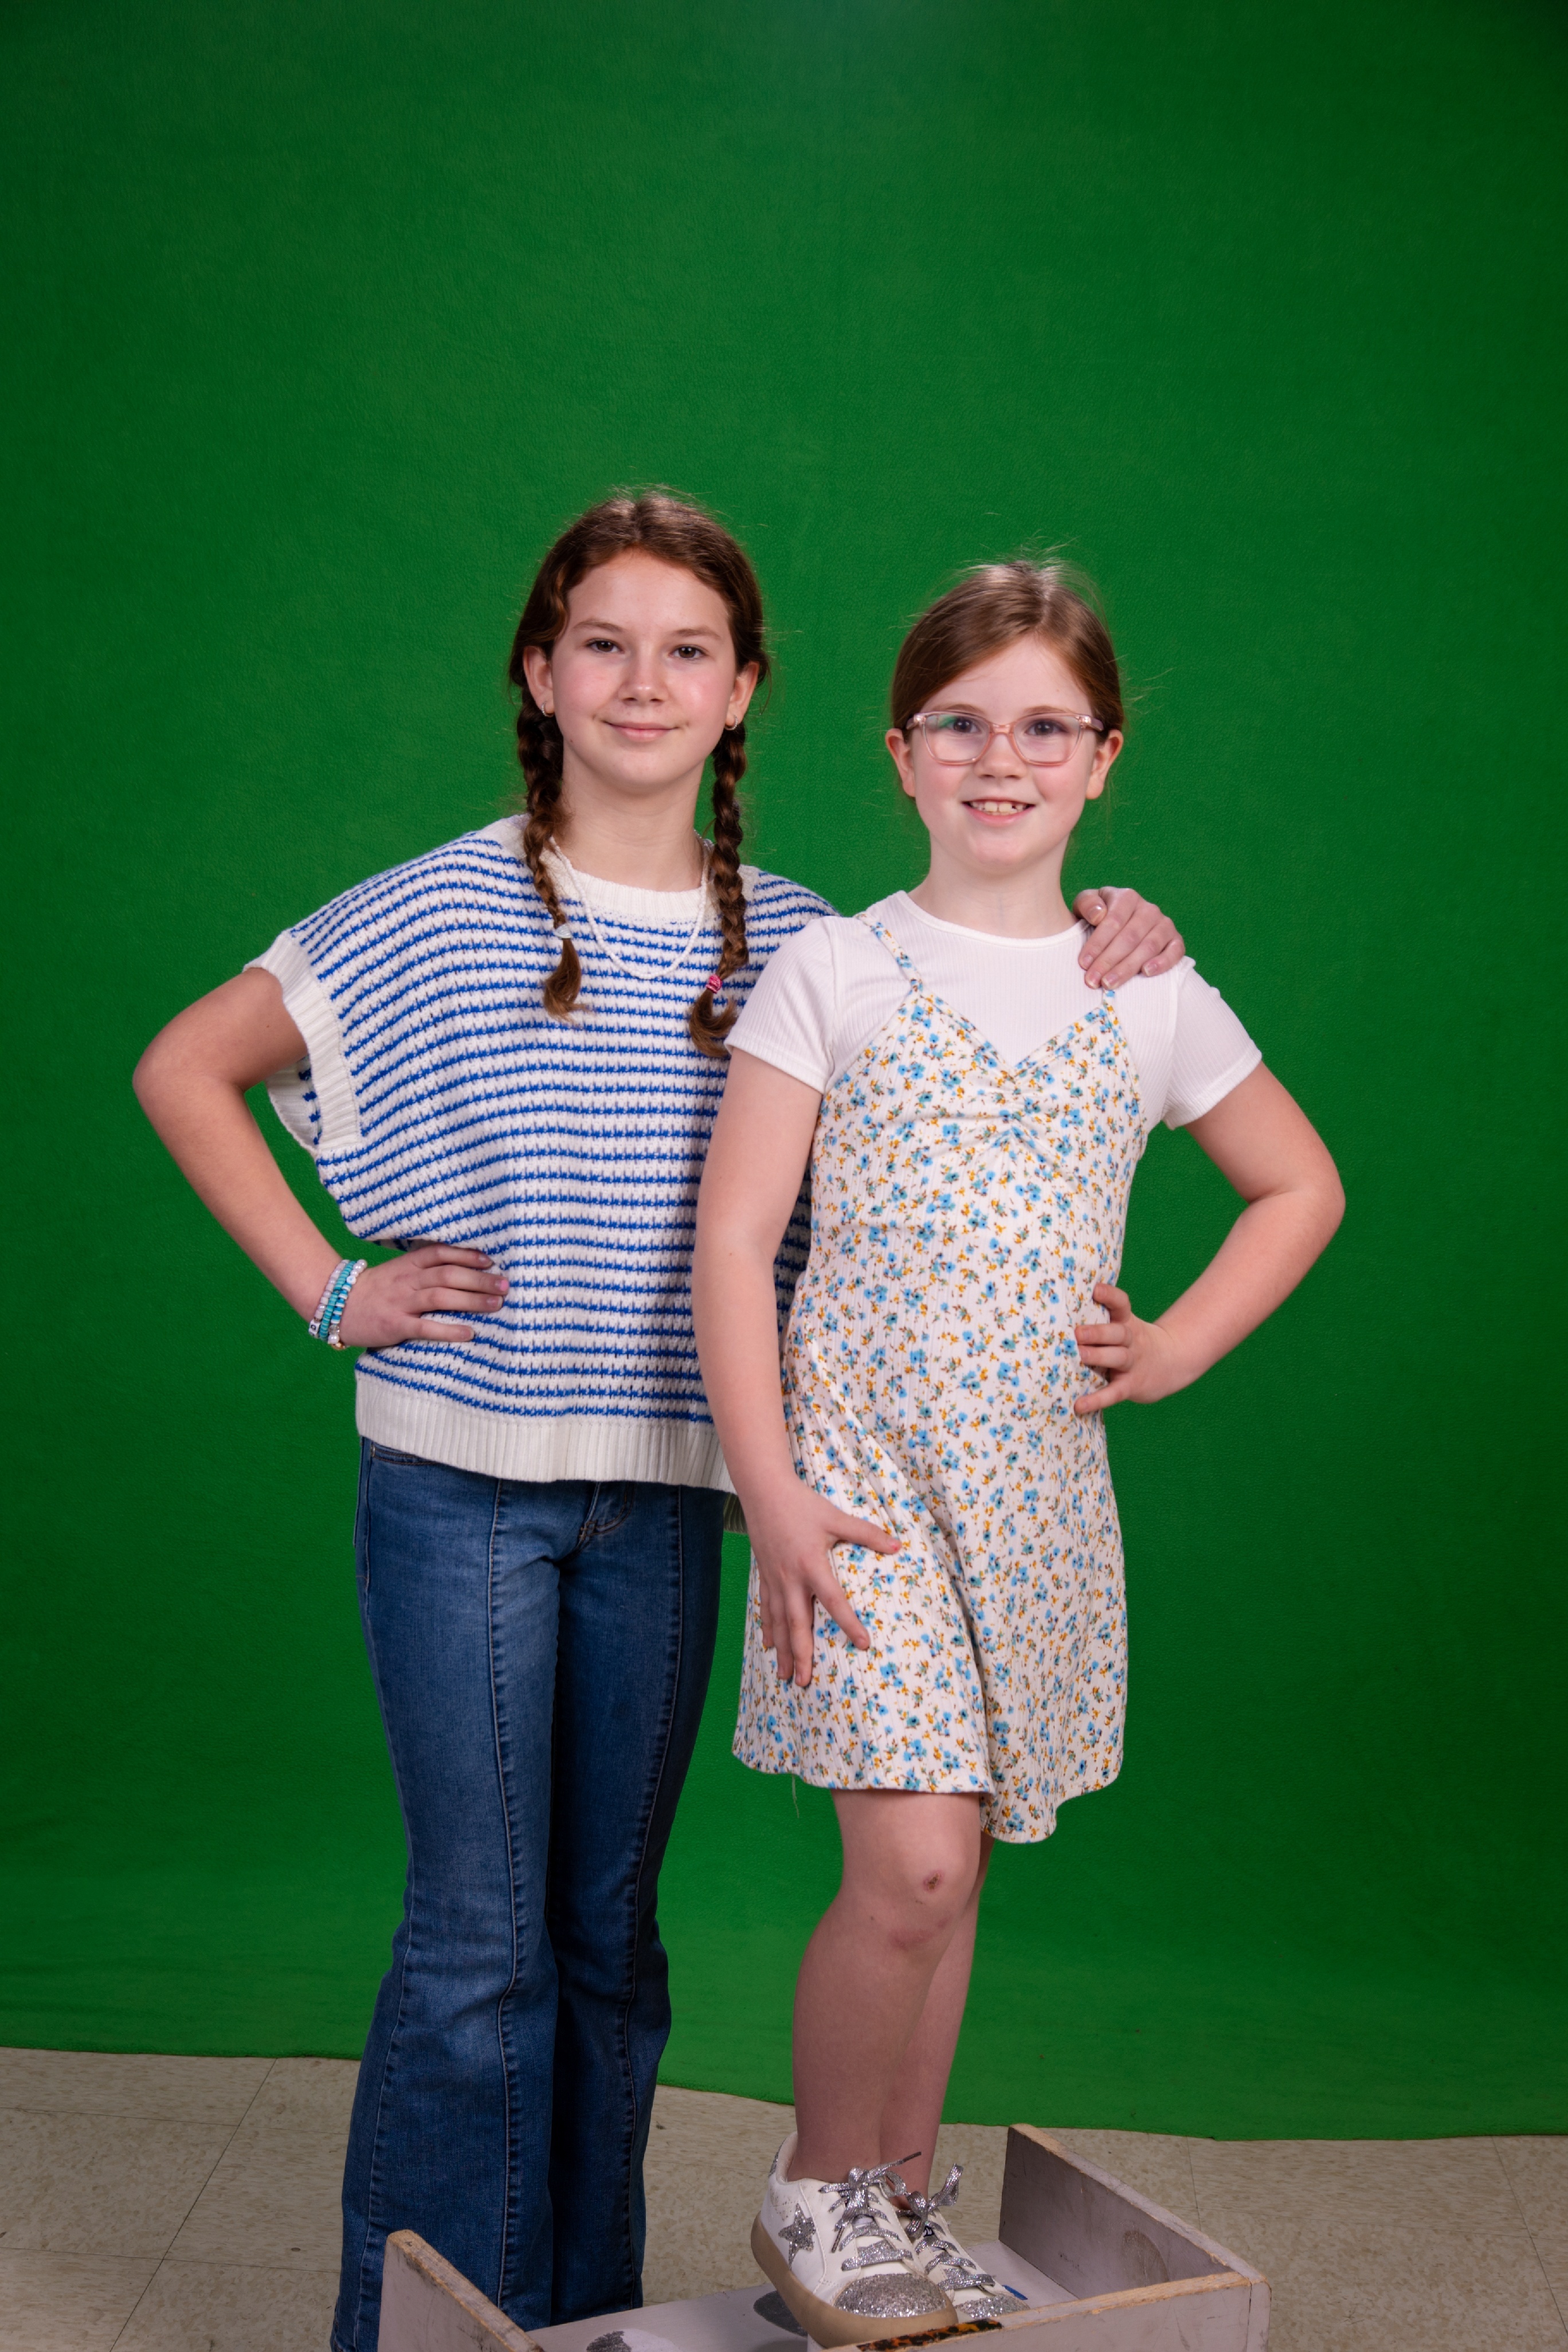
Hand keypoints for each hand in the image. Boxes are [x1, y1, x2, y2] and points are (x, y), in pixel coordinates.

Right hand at [333, 1245, 508, 1348]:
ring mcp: (401, 1302)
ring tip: (496, 1305)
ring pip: (441, 1297)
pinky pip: (425, 1327)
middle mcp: (408, 1280)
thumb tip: (462, 1271)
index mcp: (409, 1264)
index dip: (468, 1255)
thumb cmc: (375, 1291)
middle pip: (449, 1274)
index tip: (491, 1261)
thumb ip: (424, 1270)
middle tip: (505, 1285)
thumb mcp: (399, 1271)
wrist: (336, 1306)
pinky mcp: (395, 1325)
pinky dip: (449, 1330)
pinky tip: (469, 1333)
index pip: (442, 1253)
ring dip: (472, 1300)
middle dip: (480, 1279)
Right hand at [743, 1480, 900, 1686]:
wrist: (763, 1491)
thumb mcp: (835, 1517)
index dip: (849, 1623)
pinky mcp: (764, 1575)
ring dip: (782, 1651)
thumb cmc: (802, 1504)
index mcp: (811, 1565)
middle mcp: (791, 1578)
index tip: (862, 1644)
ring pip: (779, 1622)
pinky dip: (768, 1628)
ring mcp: (774, 1579)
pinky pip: (766, 1608)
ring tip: (785, 1676)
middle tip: (804, 1683)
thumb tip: (897, 1545)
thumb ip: (866, 1534)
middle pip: (797, 1624)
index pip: (833, 1600)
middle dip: (801, 1655)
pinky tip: (768, 1646)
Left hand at [1072, 887, 1183, 988]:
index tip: (1083, 963)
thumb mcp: (1085, 905)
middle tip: (1093, 980)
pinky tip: (1146, 973)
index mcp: (1127, 897)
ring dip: (1128, 967)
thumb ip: (1087, 904)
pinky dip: (1163, 963)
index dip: (1098, 943)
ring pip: (1149, 947)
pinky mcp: (1176, 940)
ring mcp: (1165, 924)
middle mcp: (1149, 909)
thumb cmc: (1097, 917)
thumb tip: (1098, 915)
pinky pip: (1175, 951)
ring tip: (1110, 983)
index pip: (1113, 921)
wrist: (1119, 926)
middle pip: (1130, 937)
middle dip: (1109, 961)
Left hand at [1072, 1282, 1192, 1413]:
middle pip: (1117, 1333)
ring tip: (1079, 1356)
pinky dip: (1097, 1399)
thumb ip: (1102, 1317)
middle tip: (1077, 1333)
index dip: (1110, 1296)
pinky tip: (1079, 1405)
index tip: (1096, 1289)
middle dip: (1098, 1332)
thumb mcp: (1125, 1324)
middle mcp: (1130, 1340)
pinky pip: (1114, 1392)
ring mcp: (1132, 1363)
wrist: (1171, 1363)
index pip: (1122, 1304)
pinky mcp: (1130, 1385)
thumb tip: (1061, 1309)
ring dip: (1098, 1357)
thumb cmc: (1133, 1341)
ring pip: (1118, 1357)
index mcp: (1126, 1322)